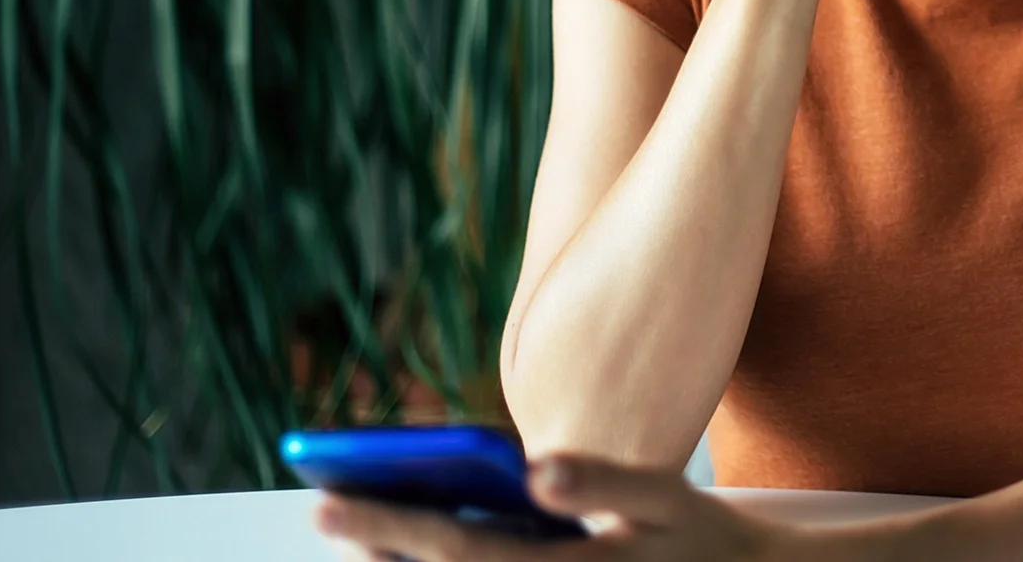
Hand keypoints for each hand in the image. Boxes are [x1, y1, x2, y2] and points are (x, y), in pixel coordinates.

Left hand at [313, 454, 797, 561]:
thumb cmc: (702, 536)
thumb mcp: (668, 499)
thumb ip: (602, 482)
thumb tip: (533, 468)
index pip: (457, 551)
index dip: (389, 525)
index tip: (326, 500)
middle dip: (376, 545)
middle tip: (320, 507)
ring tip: (357, 534)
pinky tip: (411, 555)